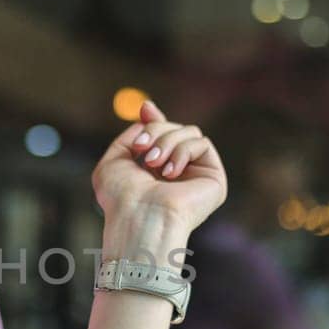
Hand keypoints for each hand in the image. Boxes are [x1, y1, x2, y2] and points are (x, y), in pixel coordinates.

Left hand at [92, 99, 228, 234]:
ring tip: (152, 164)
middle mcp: (180, 173)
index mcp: (157, 171)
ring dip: (166, 142)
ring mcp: (197, 175)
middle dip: (155, 131)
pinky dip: (182, 152)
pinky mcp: (214, 179)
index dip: (156, 120)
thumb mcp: (114, 161)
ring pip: (189, 132)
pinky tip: (169, 173)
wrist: (139, 219)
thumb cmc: (122, 198)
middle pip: (175, 128)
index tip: (145, 109)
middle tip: (140, 148)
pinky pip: (202, 144)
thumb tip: (149, 111)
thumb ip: (131, 136)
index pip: (165, 136)